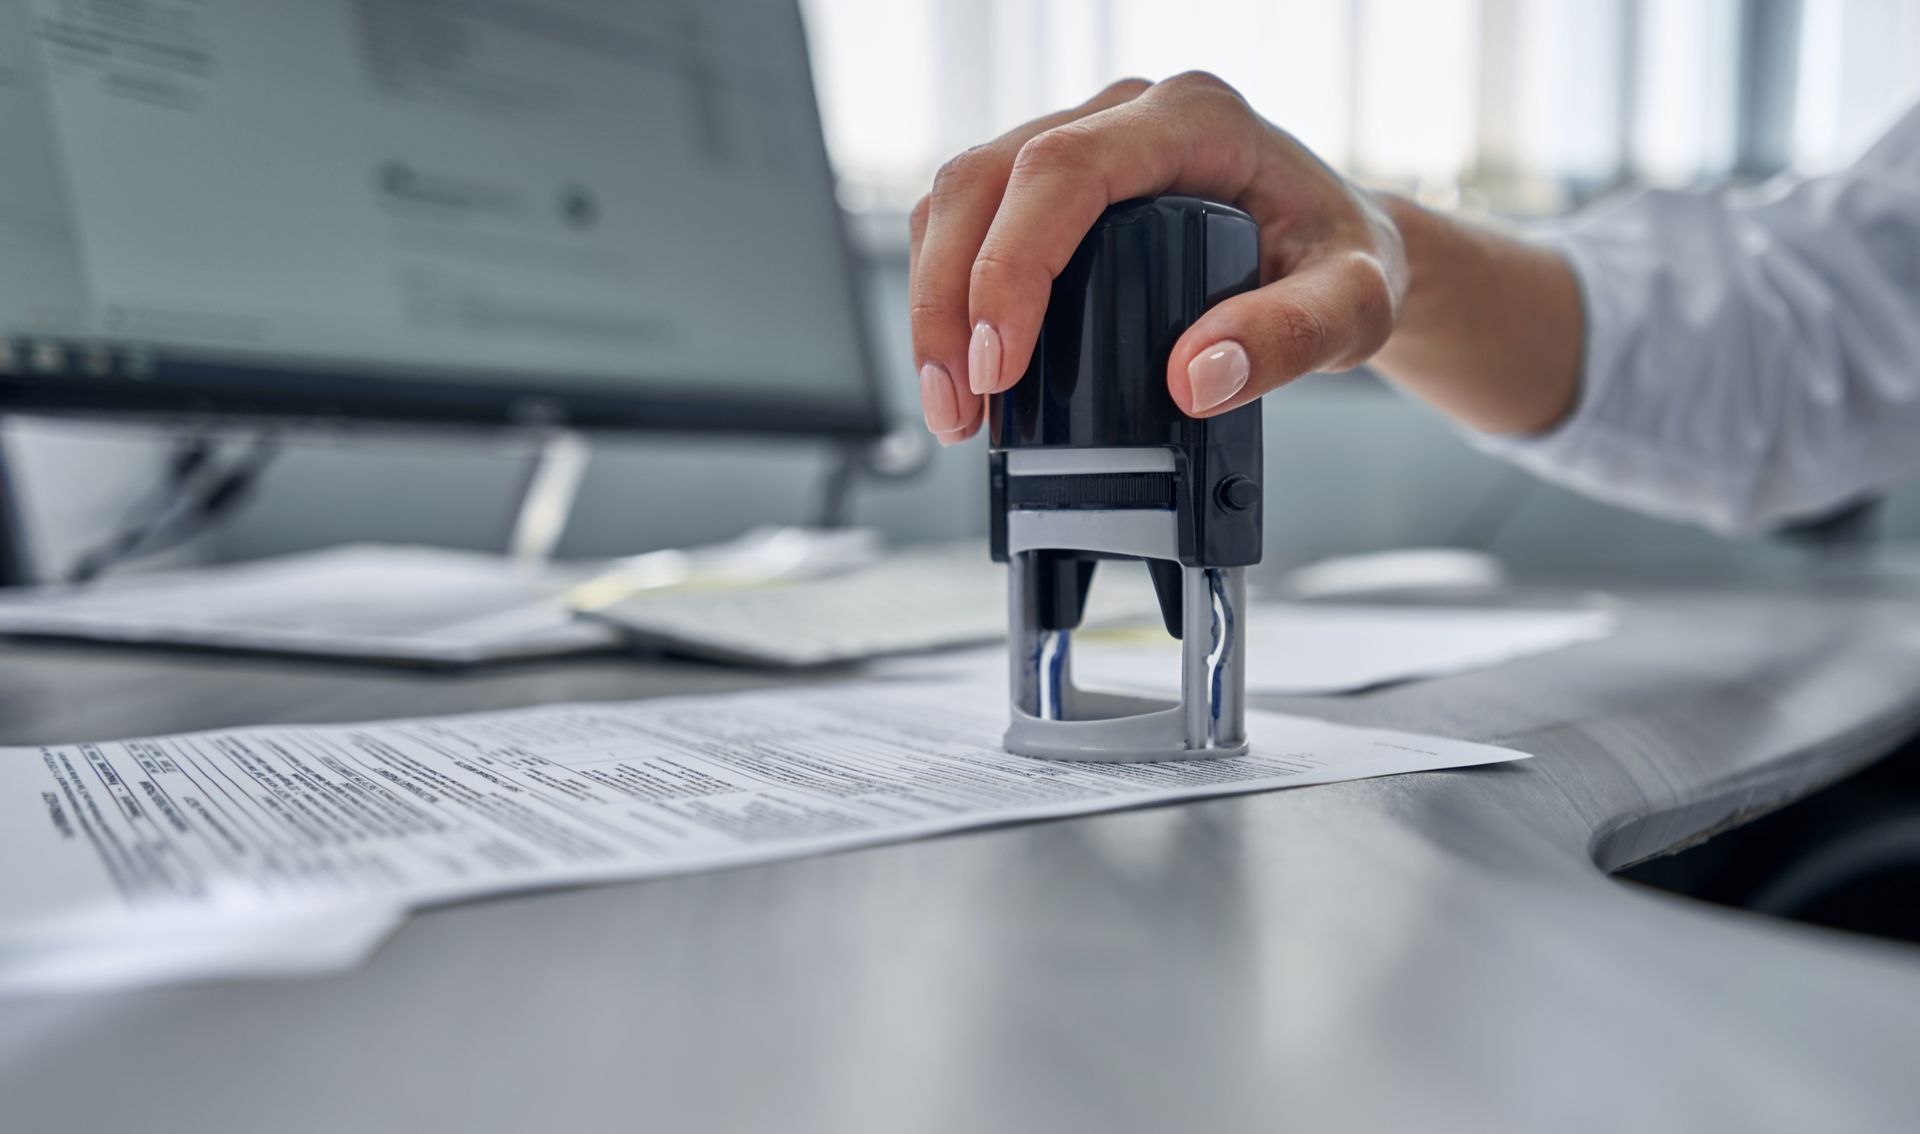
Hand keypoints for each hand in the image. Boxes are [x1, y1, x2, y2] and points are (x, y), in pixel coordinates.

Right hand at [908, 72, 1408, 442]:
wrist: (1338, 245)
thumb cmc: (1340, 258)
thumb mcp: (1353, 304)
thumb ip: (1292, 337)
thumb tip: (1196, 379)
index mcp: (1194, 121)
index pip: (1064, 172)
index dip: (1012, 265)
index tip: (1001, 363)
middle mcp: (1126, 117)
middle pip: (986, 181)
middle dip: (949, 302)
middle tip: (961, 406)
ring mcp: (1081, 141)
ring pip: (961, 199)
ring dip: (935, 304)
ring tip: (956, 404)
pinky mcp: (1053, 184)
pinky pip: (971, 221)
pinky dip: (949, 295)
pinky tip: (964, 366)